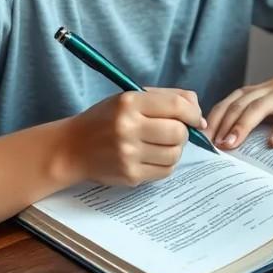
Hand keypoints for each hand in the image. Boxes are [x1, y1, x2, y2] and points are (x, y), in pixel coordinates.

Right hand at [61, 88, 204, 185]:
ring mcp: (128, 154)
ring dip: (174, 149)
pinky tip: (151, 157)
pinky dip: (164, 164)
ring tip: (159, 144)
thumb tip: (200, 116)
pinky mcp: (130, 174)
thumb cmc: (106, 120)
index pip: (176, 106)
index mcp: (130, 103)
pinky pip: (165, 171)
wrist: (72, 148)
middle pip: (178, 132)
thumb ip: (167, 98)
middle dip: (182, 132)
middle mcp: (128, 127)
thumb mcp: (130, 99)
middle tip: (172, 132)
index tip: (195, 118)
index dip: (193, 113)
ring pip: (175, 154)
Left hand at [205, 65, 272, 149]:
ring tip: (232, 144)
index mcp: (251, 93)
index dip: (212, 121)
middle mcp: (263, 92)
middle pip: (239, 106)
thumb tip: (220, 141)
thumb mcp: (261, 100)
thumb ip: (244, 115)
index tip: (200, 139)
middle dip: (224, 125)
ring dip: (243, 126)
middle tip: (213, 145)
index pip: (226, 105)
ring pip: (259, 108)